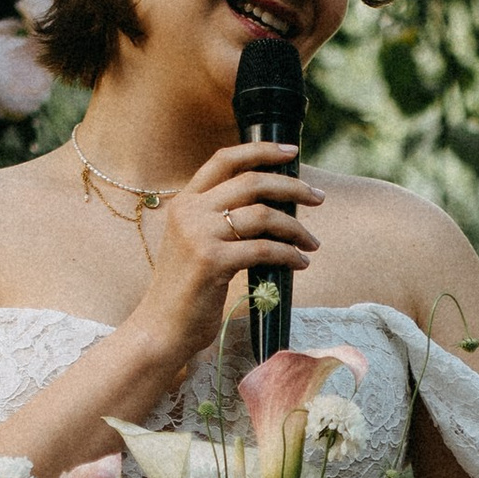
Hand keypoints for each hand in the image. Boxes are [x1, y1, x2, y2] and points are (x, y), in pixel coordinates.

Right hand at [138, 141, 322, 356]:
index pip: (224, 160)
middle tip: (318, 198)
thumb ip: (219, 220)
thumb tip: (271, 206)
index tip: (290, 153)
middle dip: (292, 187)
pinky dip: (288, 254)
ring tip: (311, 243)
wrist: (160, 327)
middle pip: (251, 182)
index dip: (259, 150)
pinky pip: (263, 249)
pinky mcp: (212, 262)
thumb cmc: (186, 290)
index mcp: (185, 202)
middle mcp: (190, 212)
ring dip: (296, 228)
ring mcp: (199, 235)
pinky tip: (300, 262)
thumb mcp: (194, 243)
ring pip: (263, 215)